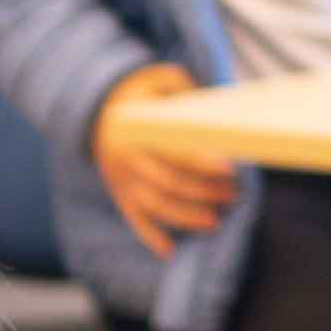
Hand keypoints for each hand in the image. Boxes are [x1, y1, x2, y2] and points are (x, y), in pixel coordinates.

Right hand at [89, 66, 243, 258]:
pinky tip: (170, 252)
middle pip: (168, 182)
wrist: (97, 107)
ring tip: (214, 222)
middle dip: (203, 192)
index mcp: (138, 129)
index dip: (203, 162)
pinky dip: (150, 237)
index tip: (231, 170)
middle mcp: (126, 157)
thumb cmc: (144, 93)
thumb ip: (187, 92)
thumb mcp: (162, 79)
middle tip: (233, 195)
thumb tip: (219, 115)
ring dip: (185, 218)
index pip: (174, 151)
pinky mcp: (119, 193)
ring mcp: (120, 178)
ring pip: (153, 206)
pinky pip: (133, 219)